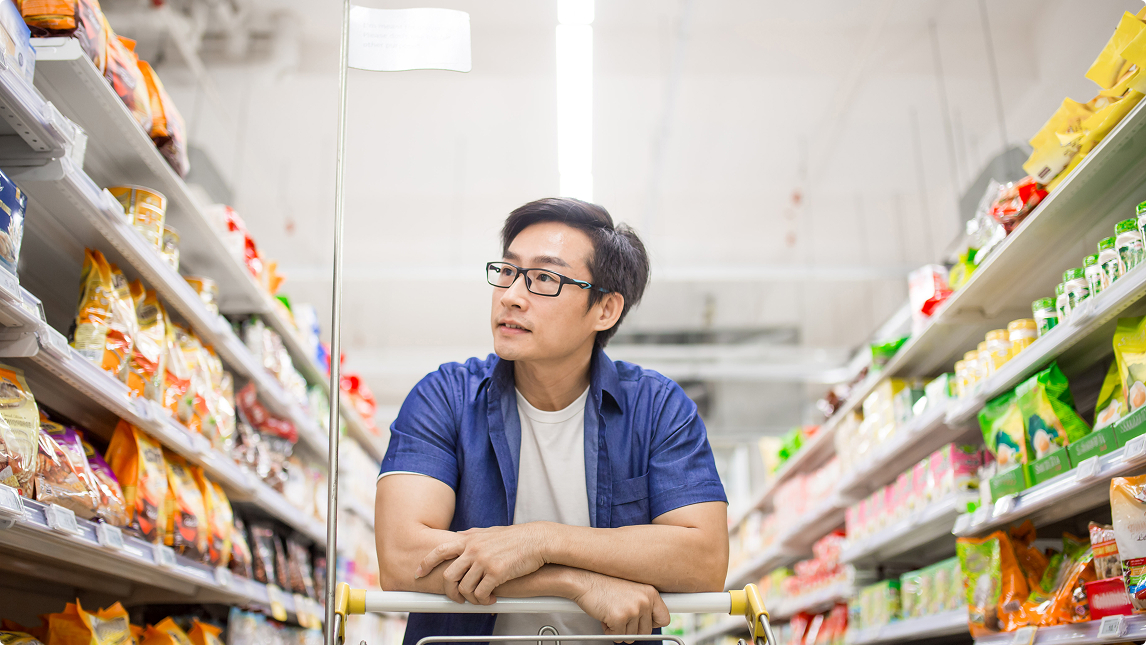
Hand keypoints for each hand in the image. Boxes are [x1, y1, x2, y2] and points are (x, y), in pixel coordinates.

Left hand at [415, 523, 549, 603]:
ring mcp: (483, 561)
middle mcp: (473, 550)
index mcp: (469, 539)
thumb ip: (472, 534)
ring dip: (470, 598)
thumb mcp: (490, 531)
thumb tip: (459, 534)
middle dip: (449, 592)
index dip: (425, 563)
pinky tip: (491, 599)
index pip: (439, 551)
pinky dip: (483, 600)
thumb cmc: (515, 537)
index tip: (418, 573)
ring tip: (480, 599)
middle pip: (448, 576)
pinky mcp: (496, 573)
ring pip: (464, 588)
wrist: (537, 540)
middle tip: (456, 599)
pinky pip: (480, 593)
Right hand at [570, 570, 669, 642]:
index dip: (652, 623)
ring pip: (632, 636)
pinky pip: (618, 636)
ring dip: (620, 630)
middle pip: (647, 631)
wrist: (584, 579)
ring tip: (611, 613)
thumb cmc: (604, 584)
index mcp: (650, 592)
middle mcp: (644, 600)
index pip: (664, 618)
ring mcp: (633, 609)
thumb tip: (650, 622)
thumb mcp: (631, 589)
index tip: (643, 622)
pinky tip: (604, 617)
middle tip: (621, 618)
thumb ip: (643, 603)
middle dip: (632, 629)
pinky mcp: (619, 617)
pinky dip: (609, 631)